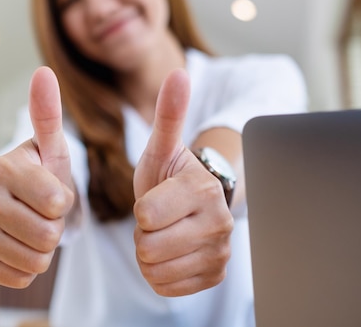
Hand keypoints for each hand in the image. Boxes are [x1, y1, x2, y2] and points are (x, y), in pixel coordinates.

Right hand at [0, 66, 74, 287]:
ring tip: (32, 226)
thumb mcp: (52, 148)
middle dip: (55, 227)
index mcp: (3, 166)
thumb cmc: (42, 174)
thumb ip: (48, 113)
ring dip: (44, 248)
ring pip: (36, 260)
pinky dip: (27, 266)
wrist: (19, 204)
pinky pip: (19, 277)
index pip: (57, 203)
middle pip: (48, 235)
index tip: (53, 191)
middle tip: (43, 212)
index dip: (64, 202)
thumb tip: (44, 71)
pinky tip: (18, 243)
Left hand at [133, 69, 233, 296]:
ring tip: (163, 234)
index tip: (154, 199)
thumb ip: (168, 114)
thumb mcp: (161, 147)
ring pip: (156, 270)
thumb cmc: (168, 175)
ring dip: (149, 255)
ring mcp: (221, 252)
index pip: (146, 216)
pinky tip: (171, 252)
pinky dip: (160, 274)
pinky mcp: (216, 276)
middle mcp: (219, 222)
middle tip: (156, 220)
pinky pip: (167, 287)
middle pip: (149, 246)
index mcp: (203, 189)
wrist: (192, 205)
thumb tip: (178, 73)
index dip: (140, 210)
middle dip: (143, 234)